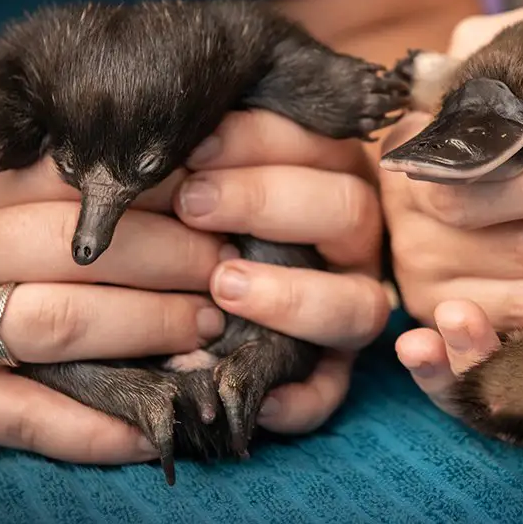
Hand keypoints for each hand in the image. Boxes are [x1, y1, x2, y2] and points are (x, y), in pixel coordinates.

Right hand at [0, 155, 226, 463]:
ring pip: (66, 327)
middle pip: (82, 250)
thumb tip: (118, 158)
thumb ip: (13, 174)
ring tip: (210, 327)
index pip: (70, 178)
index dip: (153, 186)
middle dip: (174, 257)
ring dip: (151, 328)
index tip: (215, 191)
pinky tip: (153, 429)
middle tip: (233, 264)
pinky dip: (97, 432)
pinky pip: (30, 420)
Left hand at [175, 109, 391, 434]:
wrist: (171, 283)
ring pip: (359, 306)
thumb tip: (163, 122)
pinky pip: (330, 393)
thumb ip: (196, 141)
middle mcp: (350, 239)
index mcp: (327, 171)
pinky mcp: (327, 372)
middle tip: (193, 205)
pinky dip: (296, 401)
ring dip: (294, 296)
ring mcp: (346, 306)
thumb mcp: (195, 163)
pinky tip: (248, 397)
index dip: (259, 140)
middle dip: (269, 202)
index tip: (193, 146)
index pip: (317, 143)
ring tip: (223, 286)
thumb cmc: (184, 204)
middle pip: (350, 210)